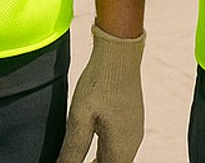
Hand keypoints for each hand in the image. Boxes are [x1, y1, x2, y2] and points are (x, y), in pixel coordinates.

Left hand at [56, 24, 144, 162]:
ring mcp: (134, 131)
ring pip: (116, 157)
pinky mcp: (132, 120)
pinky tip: (91, 145)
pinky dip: (105, 152)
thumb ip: (72, 150)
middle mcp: (132, 142)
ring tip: (78, 158)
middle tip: (70, 160)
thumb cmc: (99, 84)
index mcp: (121, 147)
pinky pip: (120, 146)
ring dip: (99, 162)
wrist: (120, 53)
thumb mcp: (79, 119)